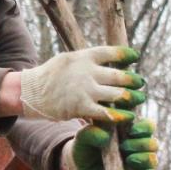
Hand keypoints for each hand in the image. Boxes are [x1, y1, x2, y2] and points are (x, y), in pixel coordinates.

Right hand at [18, 45, 144, 121]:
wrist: (30, 92)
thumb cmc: (51, 76)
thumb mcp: (68, 60)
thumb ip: (87, 60)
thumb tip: (108, 59)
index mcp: (84, 56)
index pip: (111, 52)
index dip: (126, 55)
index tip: (135, 57)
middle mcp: (86, 71)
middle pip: (118, 75)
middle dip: (133, 80)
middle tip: (141, 83)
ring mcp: (84, 89)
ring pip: (116, 94)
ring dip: (131, 97)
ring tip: (139, 99)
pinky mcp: (80, 107)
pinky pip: (105, 112)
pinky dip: (119, 115)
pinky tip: (128, 116)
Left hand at [68, 115, 158, 169]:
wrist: (79, 167)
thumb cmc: (84, 146)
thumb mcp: (82, 137)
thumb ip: (91, 132)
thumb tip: (105, 136)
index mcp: (128, 129)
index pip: (145, 124)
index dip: (144, 126)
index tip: (131, 131)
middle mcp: (137, 143)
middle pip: (152, 139)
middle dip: (141, 143)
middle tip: (124, 146)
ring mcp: (138, 159)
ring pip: (152, 156)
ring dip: (143, 157)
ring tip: (128, 159)